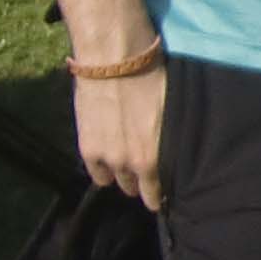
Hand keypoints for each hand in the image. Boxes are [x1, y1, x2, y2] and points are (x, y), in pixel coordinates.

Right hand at [74, 66, 165, 209]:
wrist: (113, 62)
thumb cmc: (150, 79)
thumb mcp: (170, 113)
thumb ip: (167, 139)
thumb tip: (172, 152)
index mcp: (154, 157)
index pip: (156, 191)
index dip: (158, 195)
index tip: (160, 197)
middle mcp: (130, 164)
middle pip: (136, 187)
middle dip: (140, 183)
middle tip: (143, 173)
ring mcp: (106, 158)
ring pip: (115, 181)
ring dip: (120, 175)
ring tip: (123, 166)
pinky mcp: (87, 148)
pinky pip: (96, 173)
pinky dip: (102, 170)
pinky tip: (106, 164)